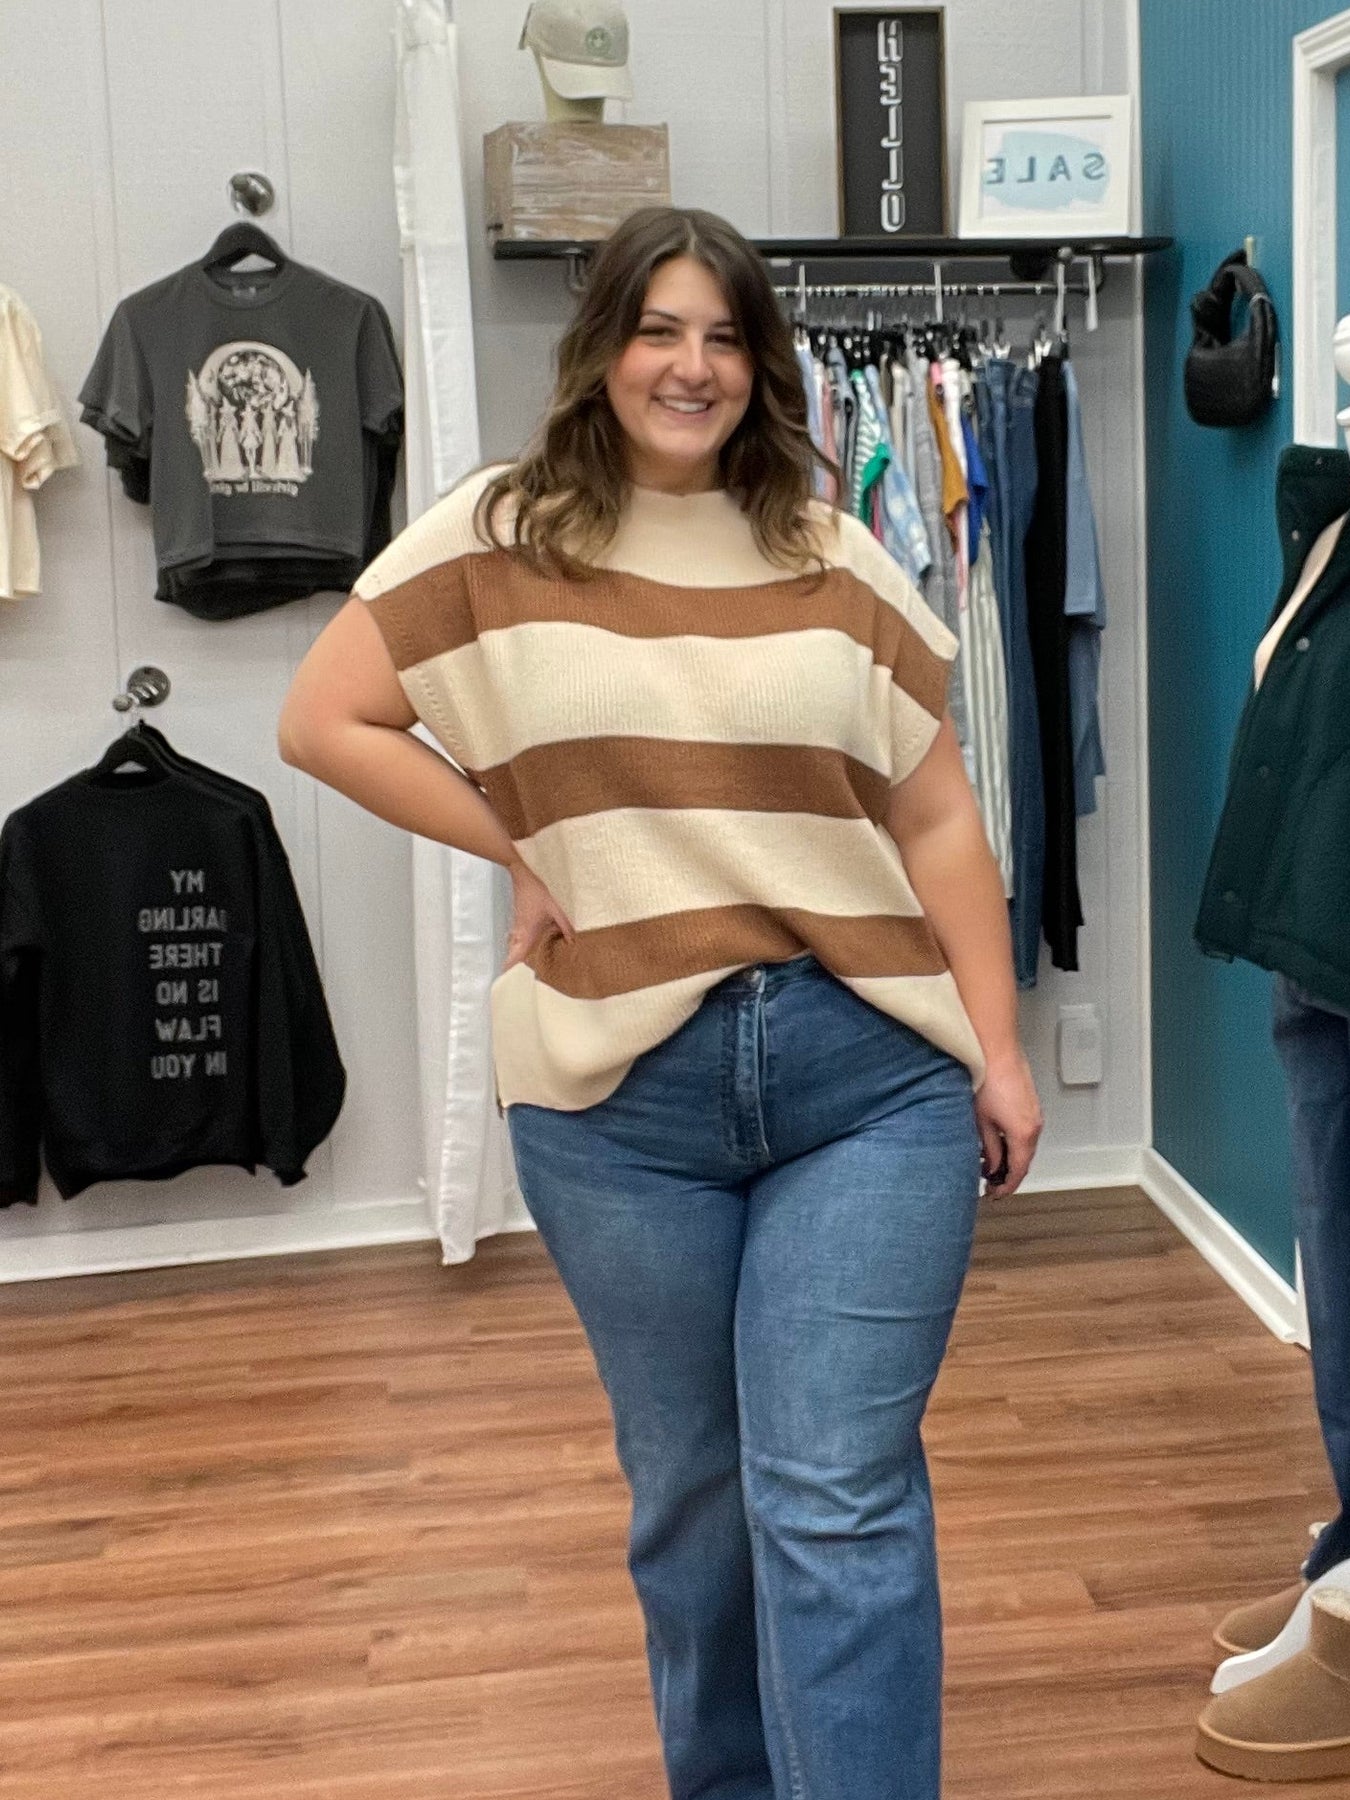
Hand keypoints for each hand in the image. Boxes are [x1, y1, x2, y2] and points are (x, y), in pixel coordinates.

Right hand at [503, 856, 575, 972]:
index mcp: (527, 934)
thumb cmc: (537, 892)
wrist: (522, 876)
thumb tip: (572, 942)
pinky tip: (531, 946)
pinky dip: (521, 947)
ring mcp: (518, 927)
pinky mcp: (519, 921)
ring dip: (517, 957)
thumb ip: (565, 926)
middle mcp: (519, 933)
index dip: (511, 971)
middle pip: (512, 956)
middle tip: (520, 979)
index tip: (510, 983)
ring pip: (515, 947)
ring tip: (526, 967)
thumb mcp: (555, 909)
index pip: (514, 957)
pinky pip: (518, 939)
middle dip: (514, 968)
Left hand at [974, 1048, 1042, 1197]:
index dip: (1006, 1187)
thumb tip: (990, 1165)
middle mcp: (1034, 1126)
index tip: (995, 1195)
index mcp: (1023, 1134)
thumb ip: (988, 1148)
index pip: (1018, 1171)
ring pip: (1023, 1145)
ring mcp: (1034, 1113)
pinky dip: (1012, 1141)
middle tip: (989, 1182)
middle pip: (1023, 1159)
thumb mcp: (980, 1121)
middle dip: (1006, 1173)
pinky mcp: (1029, 1102)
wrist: (996, 1049)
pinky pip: (1024, 1131)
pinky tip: (994, 1140)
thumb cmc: (987, 1079)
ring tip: (987, 1162)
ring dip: (1008, 1156)